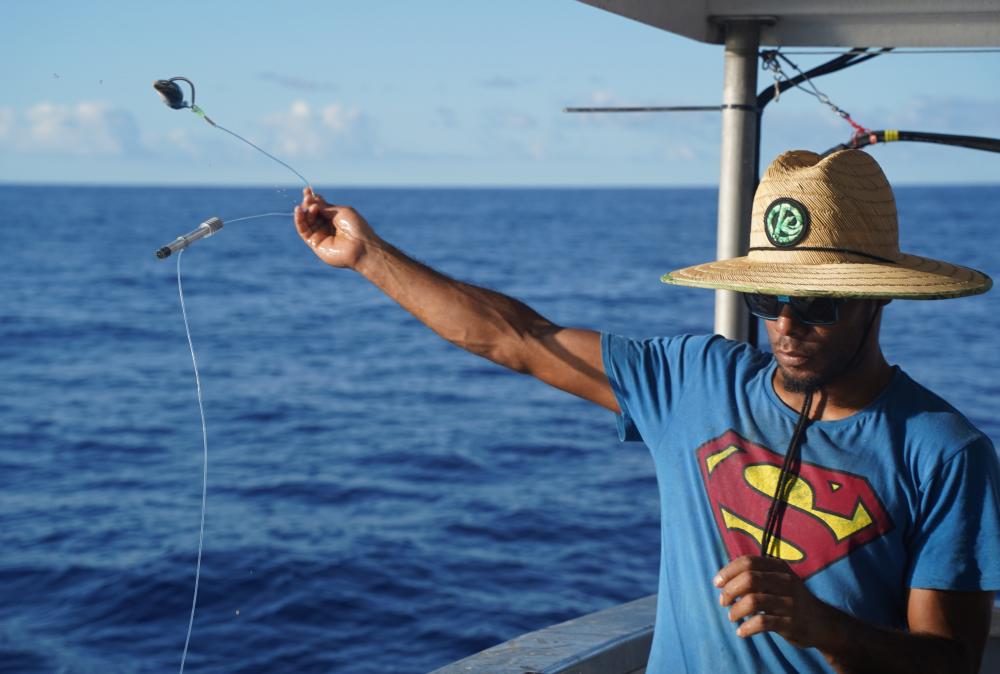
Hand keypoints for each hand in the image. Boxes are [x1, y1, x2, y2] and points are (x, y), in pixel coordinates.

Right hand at [294, 187, 377, 269]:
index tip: (308, 190)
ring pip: (306, 221)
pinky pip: (303, 231)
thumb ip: (325, 207)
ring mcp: (320, 235)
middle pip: (311, 213)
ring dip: (304, 211)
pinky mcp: (315, 244)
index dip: (313, 199)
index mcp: (335, 218)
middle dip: (308, 203)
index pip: (320, 207)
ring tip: (307, 204)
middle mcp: (327, 226)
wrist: (361, 246)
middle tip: (307, 197)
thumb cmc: (356, 228)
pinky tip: (299, 211)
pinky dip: (299, 221)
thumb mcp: (340, 212)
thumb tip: (313, 200)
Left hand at [714, 555, 835, 648]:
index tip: (716, 583)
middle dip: (730, 590)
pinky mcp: (792, 623)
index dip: (728, 571)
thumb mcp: (776, 580)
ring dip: (736, 610)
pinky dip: (747, 628)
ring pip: (754, 601)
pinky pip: (763, 622)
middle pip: (749, 579)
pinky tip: (741, 632)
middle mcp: (786, 581)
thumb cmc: (788, 599)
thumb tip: (721, 580)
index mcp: (779, 567)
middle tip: (723, 602)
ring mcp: (791, 602)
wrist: (821, 622)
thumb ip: (753, 576)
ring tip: (731, 617)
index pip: (748, 561)